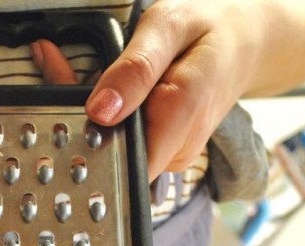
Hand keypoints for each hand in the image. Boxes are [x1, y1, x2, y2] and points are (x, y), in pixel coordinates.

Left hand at [34, 0, 304, 180]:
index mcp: (179, 116)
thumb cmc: (211, 29)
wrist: (249, 44)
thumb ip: (135, 68)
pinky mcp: (167, 155)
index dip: (85, 141)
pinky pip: (128, 145)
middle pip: (112, 156)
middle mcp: (177, 148)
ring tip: (79, 73)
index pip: (120, 160)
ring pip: (116, 152)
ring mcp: (173, 157)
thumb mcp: (169, 27)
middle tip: (55, 72)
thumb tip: (101, 110)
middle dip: (79, 121)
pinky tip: (104, 93)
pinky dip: (109, 121)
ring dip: (92, 119)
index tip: (56, 110)